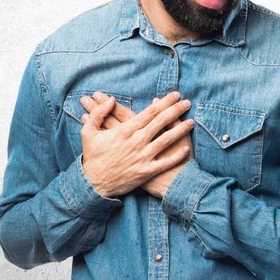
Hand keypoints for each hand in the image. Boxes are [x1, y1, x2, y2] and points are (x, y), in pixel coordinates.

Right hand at [79, 91, 193, 197]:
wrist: (94, 184)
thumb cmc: (92, 157)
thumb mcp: (88, 132)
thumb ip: (99, 114)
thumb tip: (111, 100)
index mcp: (124, 131)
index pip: (149, 112)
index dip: (164, 102)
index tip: (174, 95)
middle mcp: (136, 141)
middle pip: (160, 122)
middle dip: (175, 110)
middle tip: (187, 102)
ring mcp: (142, 157)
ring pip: (166, 139)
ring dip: (180, 129)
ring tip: (191, 122)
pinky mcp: (146, 172)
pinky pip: (165, 163)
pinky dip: (176, 156)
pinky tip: (186, 148)